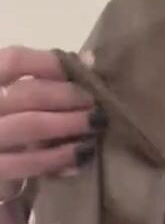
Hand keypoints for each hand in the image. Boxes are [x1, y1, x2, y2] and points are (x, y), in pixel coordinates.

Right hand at [0, 47, 103, 193]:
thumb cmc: (10, 132)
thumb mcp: (18, 105)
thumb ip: (43, 83)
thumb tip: (89, 61)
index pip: (13, 60)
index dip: (48, 63)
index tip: (77, 71)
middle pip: (28, 93)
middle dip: (67, 97)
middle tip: (94, 104)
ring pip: (31, 125)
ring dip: (69, 124)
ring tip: (94, 127)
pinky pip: (31, 163)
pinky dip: (59, 158)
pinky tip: (81, 157)